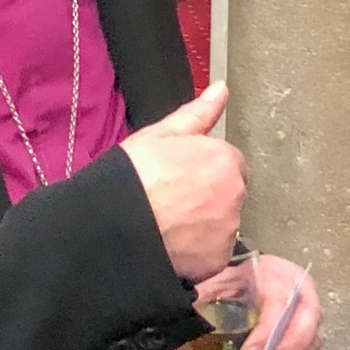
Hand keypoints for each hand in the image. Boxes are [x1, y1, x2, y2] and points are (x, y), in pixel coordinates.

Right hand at [121, 81, 246, 283]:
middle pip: (229, 193)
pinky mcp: (216, 260)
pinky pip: (212, 251)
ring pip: (222, 223)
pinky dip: (198, 249)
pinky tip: (172, 241)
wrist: (115, 226)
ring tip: (170, 221)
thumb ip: (199, 113)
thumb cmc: (134, 176)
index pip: (229, 162)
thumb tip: (221, 89)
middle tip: (173, 198)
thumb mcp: (162, 134)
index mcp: (224, 160)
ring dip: (205, 222)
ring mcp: (227, 231)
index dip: (204, 168)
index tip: (182, 175)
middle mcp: (234, 196)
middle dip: (209, 195)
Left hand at [195, 254, 323, 349]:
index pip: (280, 299)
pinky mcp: (311, 331)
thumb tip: (182, 327)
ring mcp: (309, 310)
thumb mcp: (219, 281)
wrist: (250, 278)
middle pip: (308, 316)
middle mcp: (299, 288)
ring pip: (314, 337)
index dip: (268, 330)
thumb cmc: (234, 280)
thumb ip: (205, 298)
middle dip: (292, 347)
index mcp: (276, 272)